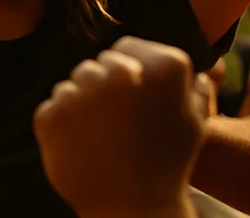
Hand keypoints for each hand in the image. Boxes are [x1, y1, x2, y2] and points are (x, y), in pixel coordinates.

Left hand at [34, 37, 204, 217]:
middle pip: (100, 64)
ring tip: (101, 137)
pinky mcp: (53, 113)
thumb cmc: (168, 166)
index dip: (130, 72)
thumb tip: (197, 69)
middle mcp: (121, 71)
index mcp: (162, 67)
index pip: (128, 47)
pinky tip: (82, 146)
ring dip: (83, 103)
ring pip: (75, 82)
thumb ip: (196, 88)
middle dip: (106, 88)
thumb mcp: (195, 123)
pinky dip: (63, 123)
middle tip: (119, 124)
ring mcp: (83, 91)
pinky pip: (54, 106)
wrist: (134, 210)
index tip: (134, 99)